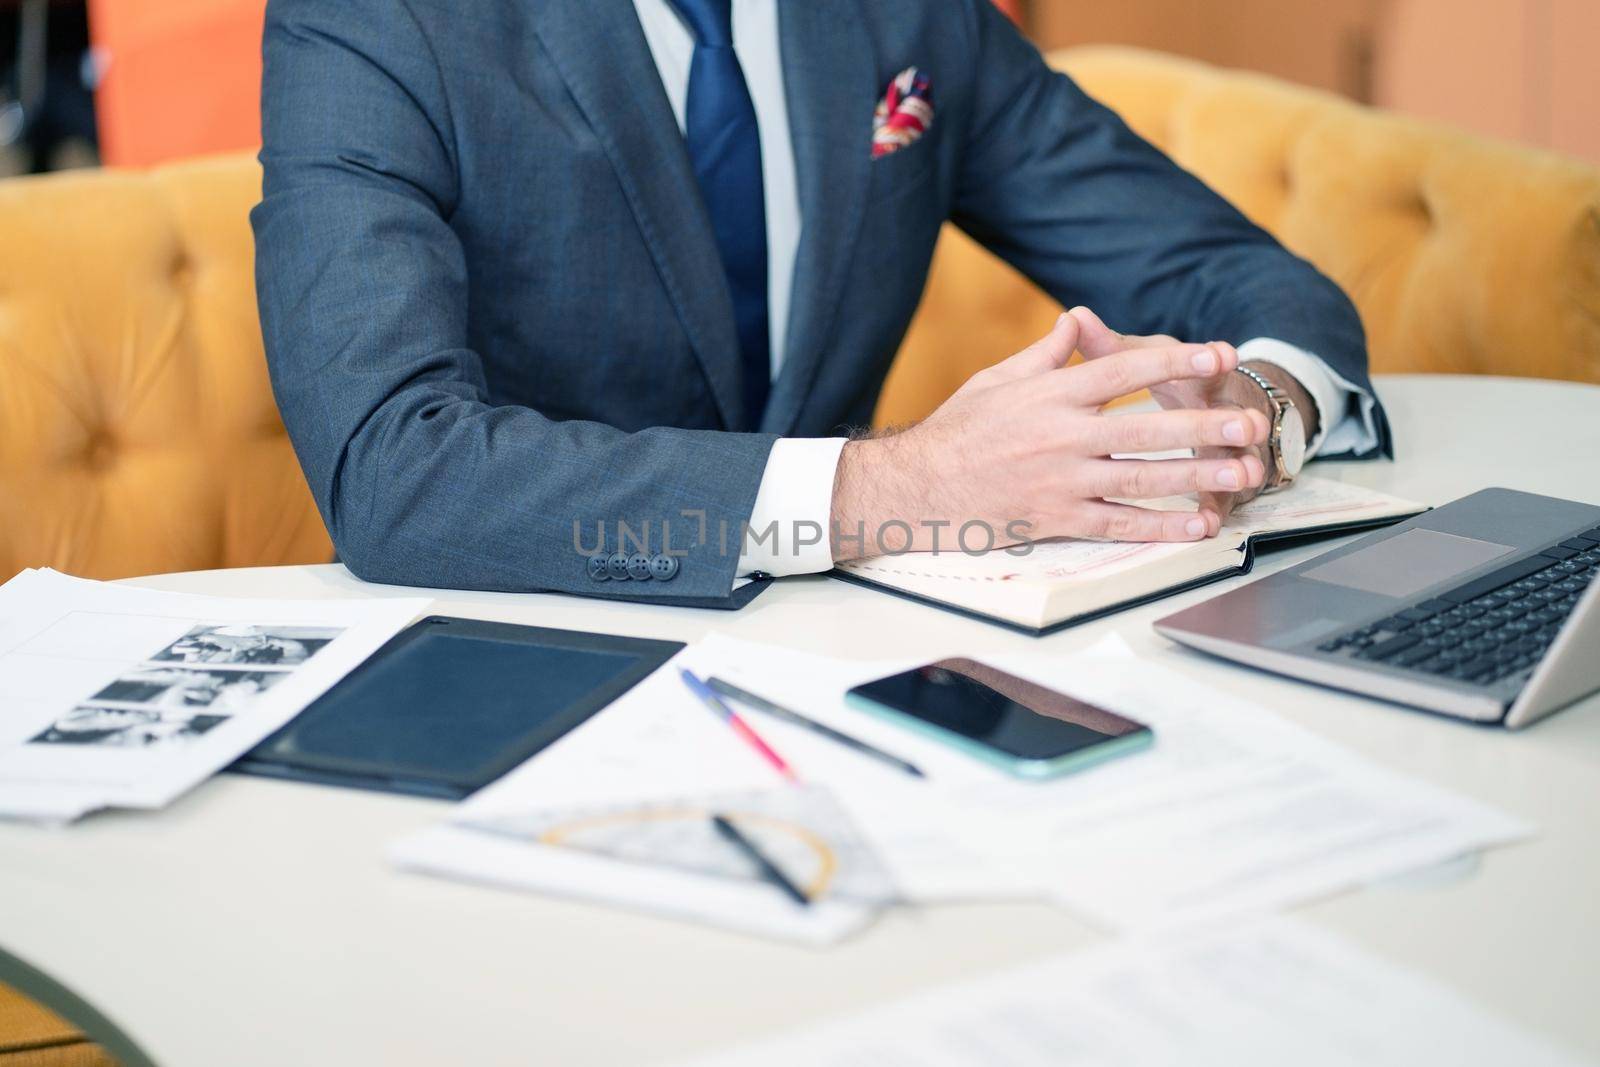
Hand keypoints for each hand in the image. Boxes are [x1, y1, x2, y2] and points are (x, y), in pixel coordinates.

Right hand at [830, 314, 1269, 559]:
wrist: (918, 488)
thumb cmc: (957, 431)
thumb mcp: (997, 380)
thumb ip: (1045, 355)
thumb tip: (1077, 321)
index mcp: (1051, 394)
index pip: (1124, 371)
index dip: (1175, 360)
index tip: (1217, 352)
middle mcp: (1061, 436)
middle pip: (1145, 428)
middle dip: (1204, 425)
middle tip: (1251, 422)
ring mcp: (1062, 482)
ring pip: (1141, 478)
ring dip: (1197, 476)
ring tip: (1242, 472)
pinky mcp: (1058, 520)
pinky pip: (1119, 524)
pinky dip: (1161, 526)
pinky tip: (1199, 524)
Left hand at [1067, 307, 1320, 519]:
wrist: (1227, 405)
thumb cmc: (1175, 376)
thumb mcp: (1146, 356)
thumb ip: (1110, 347)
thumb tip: (1074, 317)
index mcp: (1194, 375)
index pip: (1201, 364)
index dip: (1209, 360)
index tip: (1222, 355)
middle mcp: (1217, 409)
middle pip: (1224, 415)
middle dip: (1234, 420)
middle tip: (1249, 425)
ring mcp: (1224, 448)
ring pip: (1229, 458)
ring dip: (1234, 468)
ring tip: (1244, 476)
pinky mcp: (1221, 482)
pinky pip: (1218, 499)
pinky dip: (1214, 509)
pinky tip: (1209, 524)